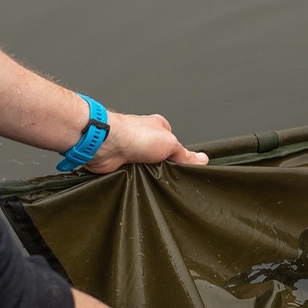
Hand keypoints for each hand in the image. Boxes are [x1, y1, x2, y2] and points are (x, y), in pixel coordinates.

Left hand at [86, 111, 207, 172]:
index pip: (174, 146)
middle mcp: (144, 138)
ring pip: (146, 169)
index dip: (179, 158)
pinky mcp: (120, 164)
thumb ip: (185, 154)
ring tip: (149, 178)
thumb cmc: (134, 135)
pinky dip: (135, 179)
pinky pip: (133, 176)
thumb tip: (202, 159)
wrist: (106, 143)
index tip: (184, 169)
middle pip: (160, 159)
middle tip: (165, 175)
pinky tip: (136, 180)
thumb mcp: (170, 144)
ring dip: (147, 175)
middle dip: (162, 168)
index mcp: (158, 128)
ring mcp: (131, 151)